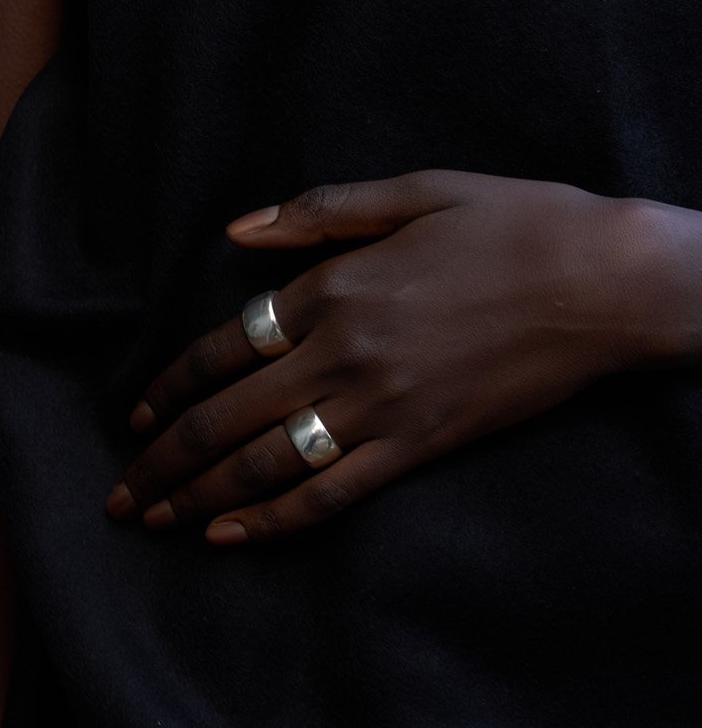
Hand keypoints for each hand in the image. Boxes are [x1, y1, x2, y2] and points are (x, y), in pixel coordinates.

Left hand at [105, 169, 658, 545]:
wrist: (606, 280)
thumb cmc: (513, 223)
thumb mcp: (413, 190)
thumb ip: (316, 214)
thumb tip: (233, 233)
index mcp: (335, 287)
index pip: (223, 346)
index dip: (169, 387)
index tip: (136, 418)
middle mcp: (343, 353)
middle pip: (226, 418)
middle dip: (163, 462)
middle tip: (121, 496)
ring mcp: (382, 407)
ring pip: (265, 465)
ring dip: (199, 497)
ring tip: (154, 523)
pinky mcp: (422, 446)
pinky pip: (333, 493)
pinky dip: (275, 520)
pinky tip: (230, 536)